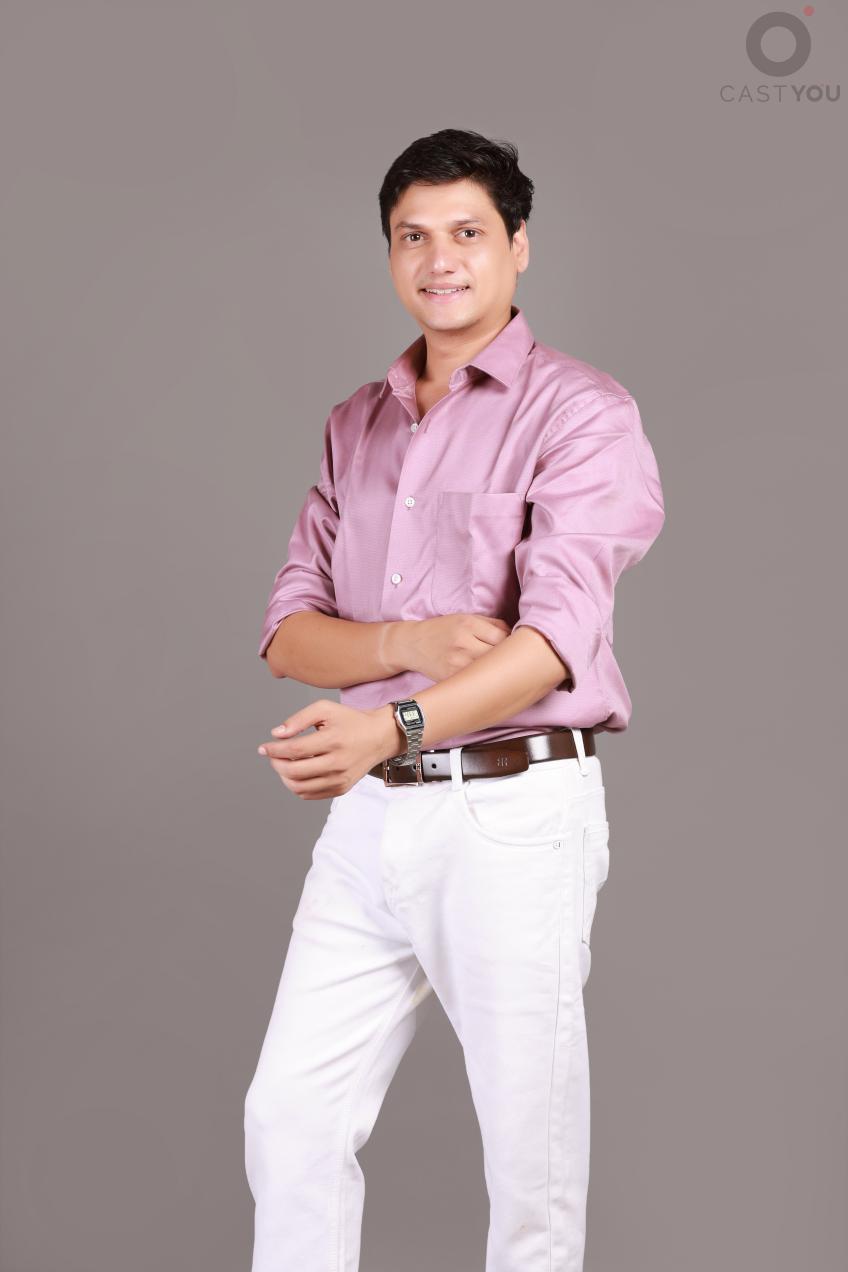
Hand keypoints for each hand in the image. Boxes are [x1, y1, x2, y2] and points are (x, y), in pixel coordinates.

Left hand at [257, 699, 400, 800]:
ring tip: (284, 764)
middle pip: (294, 771)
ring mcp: (340, 779)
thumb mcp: (325, 709)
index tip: (263, 748)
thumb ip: (299, 719)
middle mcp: (337, 763)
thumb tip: (277, 734)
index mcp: (333, 740)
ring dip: (284, 777)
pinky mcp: (341, 789)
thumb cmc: (350, 721)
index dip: (274, 750)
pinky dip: (296, 786)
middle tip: (273, 755)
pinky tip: (297, 773)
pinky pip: (310, 794)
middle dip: (276, 763)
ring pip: (299, 787)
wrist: (379, 737)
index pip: (294, 750)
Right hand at [396, 613, 512, 682]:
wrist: (412, 644)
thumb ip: (493, 625)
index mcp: (469, 625)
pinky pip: (475, 683)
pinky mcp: (451, 679)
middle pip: (499, 657)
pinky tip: (486, 681)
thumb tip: (518, 638)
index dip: (514, 645)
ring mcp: (456, 664)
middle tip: (514, 664)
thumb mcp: (466, 618)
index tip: (516, 650)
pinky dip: (484, 682)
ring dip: (499, 674)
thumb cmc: (443, 630)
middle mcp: (463, 644)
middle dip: (509, 661)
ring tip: (501, 673)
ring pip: (489, 672)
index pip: (505, 638)